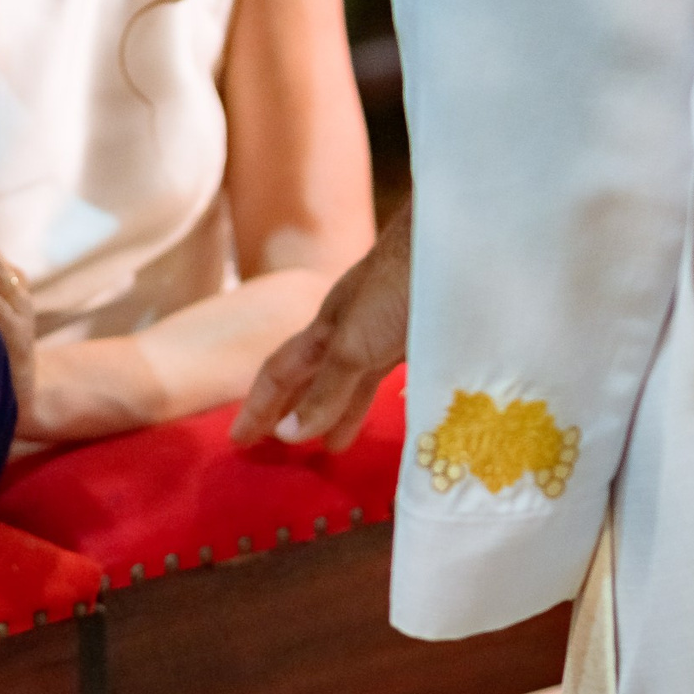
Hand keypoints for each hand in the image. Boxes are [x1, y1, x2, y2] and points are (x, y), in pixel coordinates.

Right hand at [233, 201, 410, 450]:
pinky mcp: (418, 337)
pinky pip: (385, 377)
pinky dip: (376, 398)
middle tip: (274, 447)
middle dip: (291, 411)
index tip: (240, 440)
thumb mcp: (354, 345)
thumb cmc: (395, 287)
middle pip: (311, 378)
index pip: (279, 373)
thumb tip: (286, 434)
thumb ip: (326, 390)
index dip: (258, 407)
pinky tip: (384, 407)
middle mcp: (349, 332)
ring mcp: (384, 334)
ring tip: (332, 446)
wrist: (453, 246)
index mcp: (324, 330)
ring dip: (337, 412)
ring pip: (350, 381)